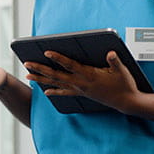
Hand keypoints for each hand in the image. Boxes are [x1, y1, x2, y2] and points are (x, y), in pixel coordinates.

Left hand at [25, 50, 144, 112]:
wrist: (126, 102)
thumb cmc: (124, 84)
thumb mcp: (121, 70)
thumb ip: (114, 61)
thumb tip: (111, 53)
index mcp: (89, 75)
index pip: (70, 65)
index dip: (58, 58)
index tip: (46, 52)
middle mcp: (81, 83)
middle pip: (56, 75)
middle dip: (40, 69)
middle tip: (27, 64)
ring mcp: (80, 90)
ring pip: (56, 84)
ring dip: (41, 80)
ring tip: (28, 76)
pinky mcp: (82, 94)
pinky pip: (64, 93)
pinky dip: (54, 91)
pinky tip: (45, 92)